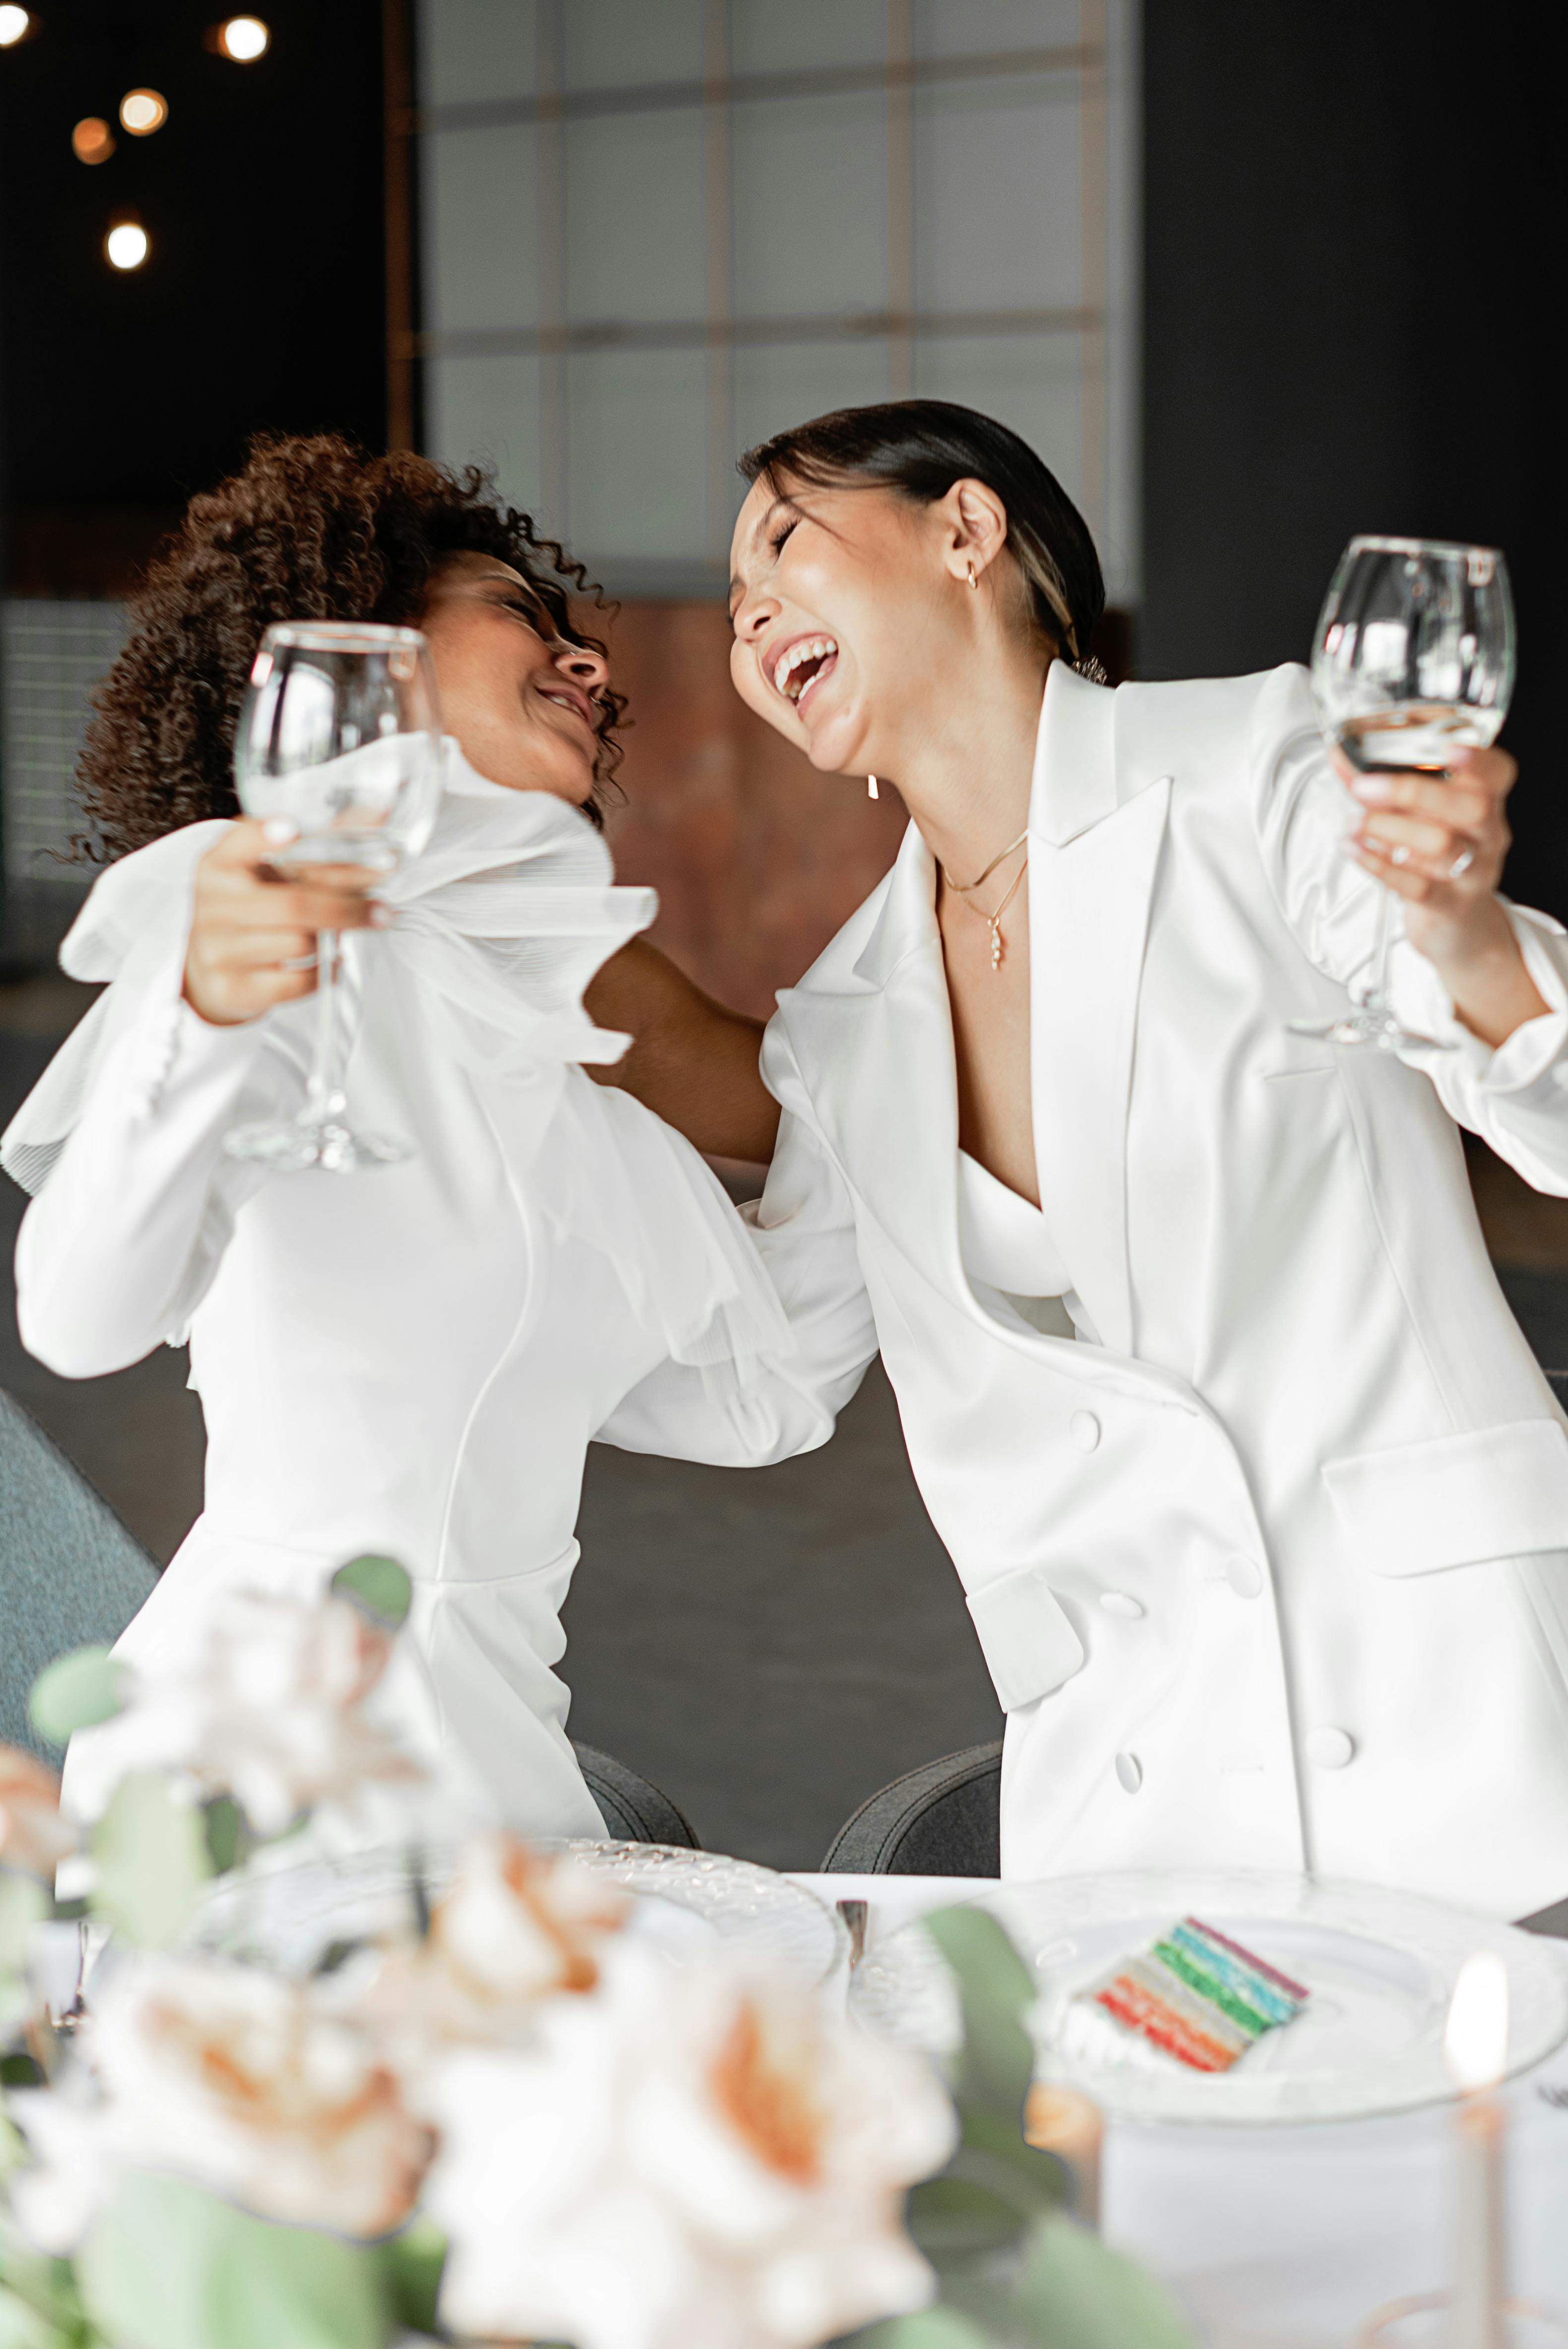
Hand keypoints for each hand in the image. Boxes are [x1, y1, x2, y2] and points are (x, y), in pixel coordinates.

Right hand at [183, 819, 386, 1027]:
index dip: (264, 836)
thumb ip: (321, 843)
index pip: (239, 843)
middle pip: (293, 904)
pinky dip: (324, 972)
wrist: (209, 971)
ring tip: (341, 933)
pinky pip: (296, 982)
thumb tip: (381, 810)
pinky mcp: (232, 989)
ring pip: (298, 943)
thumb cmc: (253, 910)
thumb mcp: (272, 872)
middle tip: (383, 911)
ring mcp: (218, 949)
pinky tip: (329, 963)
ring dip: (331, 939)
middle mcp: (213, 904)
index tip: (292, 829)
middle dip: (346, 907)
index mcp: (219, 865)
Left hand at [1343, 746, 1547, 1046]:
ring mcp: (1472, 873)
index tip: (1448, 745)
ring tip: (1353, 822)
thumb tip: (1340, 753)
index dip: (1478, 759)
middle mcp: (1486, 835)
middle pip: (1472, 806)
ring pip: (1443, 845)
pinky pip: (1418, 886)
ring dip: (1390, 828)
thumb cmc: (1434, 858)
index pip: (1497, 773)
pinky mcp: (1448, 906)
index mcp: (1485, 802)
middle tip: (1364, 786)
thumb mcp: (1417, 816)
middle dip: (1413, 791)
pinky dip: (1379, 865)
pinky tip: (1353, 848)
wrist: (1457, 924)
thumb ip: (1382, 783)